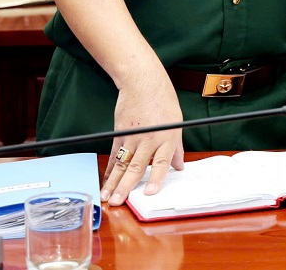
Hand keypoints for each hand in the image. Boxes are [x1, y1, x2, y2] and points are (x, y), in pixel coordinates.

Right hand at [101, 69, 184, 205]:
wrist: (143, 82)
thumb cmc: (163, 100)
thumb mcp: (177, 122)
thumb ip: (177, 147)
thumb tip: (180, 166)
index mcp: (168, 137)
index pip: (161, 162)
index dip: (155, 179)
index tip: (149, 193)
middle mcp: (150, 139)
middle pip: (137, 167)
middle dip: (126, 187)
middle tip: (117, 203)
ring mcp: (133, 137)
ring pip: (122, 164)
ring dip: (113, 182)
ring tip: (106, 197)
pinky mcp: (120, 134)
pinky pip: (115, 155)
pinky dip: (110, 169)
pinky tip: (105, 181)